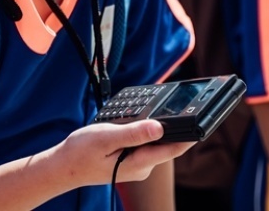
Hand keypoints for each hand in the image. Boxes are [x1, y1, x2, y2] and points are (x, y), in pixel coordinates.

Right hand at [56, 120, 195, 185]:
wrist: (63, 166)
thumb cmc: (81, 152)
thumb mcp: (106, 137)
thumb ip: (134, 133)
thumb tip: (159, 127)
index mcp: (140, 162)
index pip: (174, 148)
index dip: (191, 134)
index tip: (205, 120)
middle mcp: (142, 166)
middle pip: (167, 143)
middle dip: (174, 124)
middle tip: (180, 101)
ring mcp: (137, 164)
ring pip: (155, 142)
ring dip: (157, 126)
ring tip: (157, 107)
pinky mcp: (130, 159)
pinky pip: (145, 142)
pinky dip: (145, 130)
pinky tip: (138, 120)